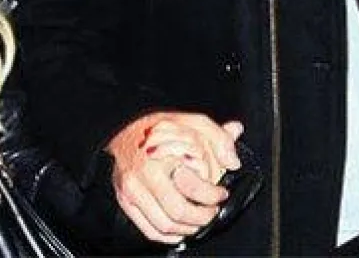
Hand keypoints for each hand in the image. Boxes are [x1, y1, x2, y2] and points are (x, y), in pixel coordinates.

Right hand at [107, 111, 243, 244]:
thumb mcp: (192, 123)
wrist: (125, 131)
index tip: (220, 194)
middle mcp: (144, 175)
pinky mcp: (125, 201)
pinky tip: (180, 229)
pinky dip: (167, 236)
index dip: (213, 195)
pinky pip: (148, 229)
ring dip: (187, 229)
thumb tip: (234, 160)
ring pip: (164, 225)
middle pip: (178, 212)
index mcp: (162, 155)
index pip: (193, 187)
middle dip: (202, 217)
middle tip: (211, 211)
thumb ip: (218, 138)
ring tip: (198, 220)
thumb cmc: (158, 129)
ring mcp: (132, 191)